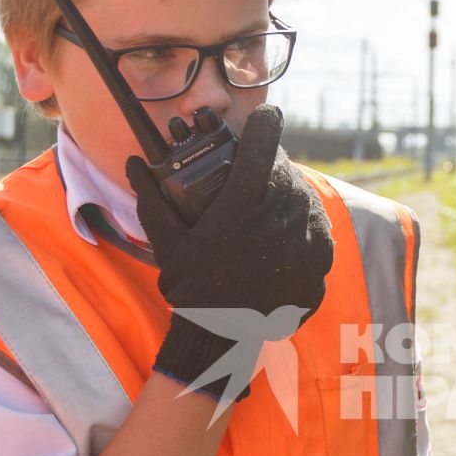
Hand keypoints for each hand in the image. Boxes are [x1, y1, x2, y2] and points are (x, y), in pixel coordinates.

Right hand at [125, 104, 334, 400]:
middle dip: (270, 163)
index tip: (261, 118)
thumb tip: (133, 162)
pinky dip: (302, 224)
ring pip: (303, 195)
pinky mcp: (321, 259)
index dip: (263, 120)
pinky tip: (285, 232)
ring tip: (268, 204)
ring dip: (287, 193)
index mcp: (246, 198)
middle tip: (254, 172)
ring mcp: (307, 236)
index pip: (265, 135)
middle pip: (285, 166)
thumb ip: (151, 197)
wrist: (222, 338)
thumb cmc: (191, 287)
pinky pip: (316, 227)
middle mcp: (283, 211)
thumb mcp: (167, 242)